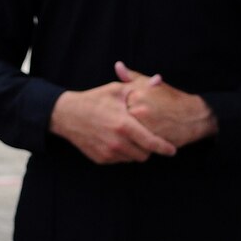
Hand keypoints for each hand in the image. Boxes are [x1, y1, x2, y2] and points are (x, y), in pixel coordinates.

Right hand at [49, 83, 177, 163]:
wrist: (67, 114)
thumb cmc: (95, 100)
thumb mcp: (117, 90)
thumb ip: (140, 88)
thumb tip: (159, 80)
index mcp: (124, 125)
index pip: (152, 143)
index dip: (165, 148)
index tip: (173, 150)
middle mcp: (117, 142)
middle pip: (144, 154)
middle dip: (148, 148)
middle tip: (146, 137)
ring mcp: (108, 152)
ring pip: (132, 158)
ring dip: (135, 151)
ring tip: (130, 137)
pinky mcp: (101, 158)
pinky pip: (119, 160)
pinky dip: (122, 153)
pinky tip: (117, 140)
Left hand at [114, 62, 215, 146]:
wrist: (193, 116)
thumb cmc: (171, 99)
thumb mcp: (151, 83)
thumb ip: (132, 77)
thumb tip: (118, 65)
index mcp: (135, 95)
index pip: (115, 106)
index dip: (120, 111)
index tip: (126, 112)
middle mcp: (138, 110)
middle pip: (119, 121)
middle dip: (122, 125)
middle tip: (132, 125)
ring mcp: (145, 126)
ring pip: (127, 134)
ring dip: (128, 136)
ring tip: (136, 133)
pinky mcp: (151, 140)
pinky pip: (136, 145)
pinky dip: (136, 144)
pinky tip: (141, 141)